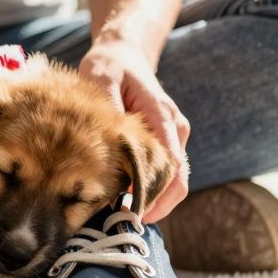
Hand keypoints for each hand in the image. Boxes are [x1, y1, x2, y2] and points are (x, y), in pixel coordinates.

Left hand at [79, 36, 189, 222]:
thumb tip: (116, 142)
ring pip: (172, 182)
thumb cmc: (108, 66)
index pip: (171, 166)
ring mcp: (173, 137)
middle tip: (122, 224)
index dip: (156, 196)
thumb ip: (110, 108)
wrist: (123, 53)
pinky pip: (163, 175)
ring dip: (151, 202)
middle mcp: (174, 129)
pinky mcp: (165, 142)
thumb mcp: (100, 77)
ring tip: (118, 216)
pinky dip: (147, 191)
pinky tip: (122, 201)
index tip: (132, 215)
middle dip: (155, 207)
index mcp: (162, 116)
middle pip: (177, 182)